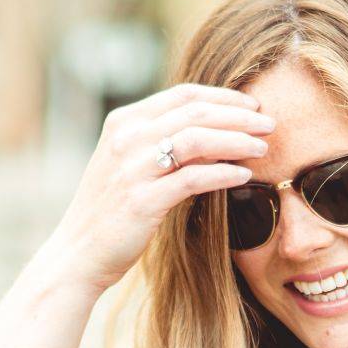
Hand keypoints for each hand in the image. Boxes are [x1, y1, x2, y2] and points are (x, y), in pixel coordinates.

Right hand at [44, 83, 273, 291]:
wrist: (78, 252)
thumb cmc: (110, 209)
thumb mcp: (130, 163)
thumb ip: (162, 142)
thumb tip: (216, 130)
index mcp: (123, 122)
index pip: (183, 95)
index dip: (223, 96)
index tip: (252, 106)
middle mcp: (126, 138)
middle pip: (195, 112)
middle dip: (239, 116)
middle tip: (269, 125)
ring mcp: (132, 168)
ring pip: (197, 140)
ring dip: (237, 141)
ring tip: (263, 148)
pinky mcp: (142, 200)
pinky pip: (193, 178)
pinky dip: (223, 174)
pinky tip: (243, 176)